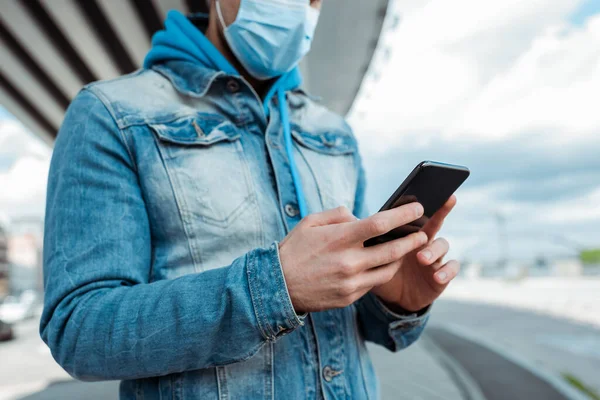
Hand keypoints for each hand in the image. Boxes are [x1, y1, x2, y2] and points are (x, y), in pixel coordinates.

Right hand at [279, 204, 427, 313]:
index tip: (417, 208)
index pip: (380, 224)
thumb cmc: (294, 249)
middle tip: (423, 234)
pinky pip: (373, 284)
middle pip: (393, 250)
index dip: (403, 215)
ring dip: (400, 259)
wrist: (278, 286)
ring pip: (388, 270)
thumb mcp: (310, 222)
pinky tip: (382, 265)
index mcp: (340, 238)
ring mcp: (351, 282)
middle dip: (412, 241)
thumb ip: (338, 215)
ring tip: (405, 250)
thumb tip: (359, 217)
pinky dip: (380, 273)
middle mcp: (349, 261)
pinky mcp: (349, 298)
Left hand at [371, 196, 459, 311]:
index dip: (418, 202)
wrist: (389, 300)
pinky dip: (447, 271)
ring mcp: (433, 259)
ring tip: (422, 258)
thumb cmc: (375, 272)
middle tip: (443, 202)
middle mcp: (422, 242)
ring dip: (434, 250)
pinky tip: (437, 276)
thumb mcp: (367, 255)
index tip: (422, 194)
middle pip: (435, 222)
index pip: (413, 214)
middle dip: (441, 211)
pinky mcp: (439, 277)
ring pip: (442, 245)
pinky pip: (451, 270)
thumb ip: (362, 238)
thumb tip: (351, 220)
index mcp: (405, 234)